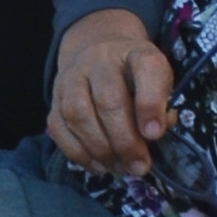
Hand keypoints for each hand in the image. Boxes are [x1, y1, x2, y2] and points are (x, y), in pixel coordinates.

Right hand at [44, 10, 174, 177]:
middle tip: (139, 166)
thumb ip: (162, 107)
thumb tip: (152, 136)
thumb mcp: (159, 81)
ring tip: (118, 167)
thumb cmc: (135, 75)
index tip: (154, 135)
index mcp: (136, 52)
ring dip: (100, 149)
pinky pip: (58, 127)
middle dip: (125, 140)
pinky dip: (78, 152)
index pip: (146, 68)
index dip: (150, 103)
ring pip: (78, 113)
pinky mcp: (54, 96)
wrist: (97, 49)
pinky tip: (98, 165)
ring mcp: (72, 76)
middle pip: (108, 99)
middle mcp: (101, 59)